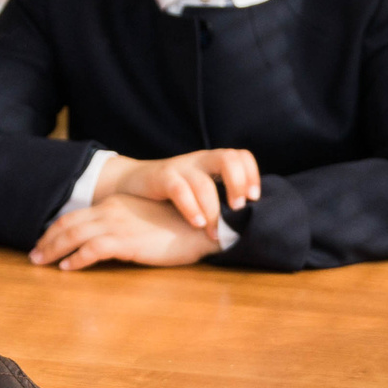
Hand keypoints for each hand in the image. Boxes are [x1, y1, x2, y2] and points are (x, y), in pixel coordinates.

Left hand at [30, 194, 221, 269]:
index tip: (46, 242)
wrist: (205, 224)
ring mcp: (118, 224)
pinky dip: (75, 259)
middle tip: (34, 255)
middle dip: (47, 239)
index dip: (57, 229)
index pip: (78, 215)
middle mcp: (112, 210)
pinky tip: (67, 268)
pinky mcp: (126, 241)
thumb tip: (110, 242)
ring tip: (41, 262)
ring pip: (73, 235)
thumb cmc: (180, 226)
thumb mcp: (146, 222)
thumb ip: (126, 227)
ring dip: (53, 249)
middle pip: (68, 223)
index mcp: (116, 203)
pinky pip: (91, 249)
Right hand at [98, 148, 260, 234]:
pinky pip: (180, 190)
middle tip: (238, 208)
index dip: (252, 174)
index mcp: (213, 161)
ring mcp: (181, 167)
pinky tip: (197, 223)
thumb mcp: (201, 189)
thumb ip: (220, 198)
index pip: (241, 156)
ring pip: (204, 183)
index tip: (254, 198)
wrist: (134, 182)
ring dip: (213, 209)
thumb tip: (247, 223)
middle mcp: (200, 160)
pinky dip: (191, 209)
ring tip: (215, 231)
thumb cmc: (174, 192)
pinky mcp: (162, 178)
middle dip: (238, 184)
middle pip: (228, 159)